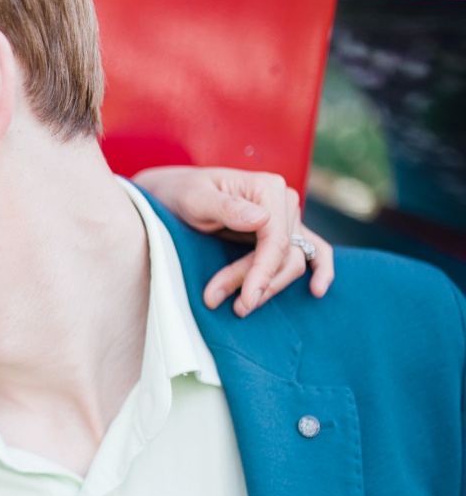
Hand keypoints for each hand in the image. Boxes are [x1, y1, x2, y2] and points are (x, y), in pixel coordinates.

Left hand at [133, 166, 334, 316]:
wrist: (176, 194)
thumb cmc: (182, 194)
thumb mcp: (195, 199)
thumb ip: (225, 207)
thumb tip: (262, 219)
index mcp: (267, 188)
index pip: (275, 241)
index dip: (261, 274)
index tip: (245, 301)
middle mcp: (284, 201)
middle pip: (284, 256)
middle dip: (253, 283)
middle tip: (214, 299)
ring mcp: (286, 217)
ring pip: (292, 262)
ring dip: (268, 287)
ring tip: (238, 307)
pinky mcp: (283, 231)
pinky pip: (312, 250)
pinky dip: (320, 269)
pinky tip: (317, 291)